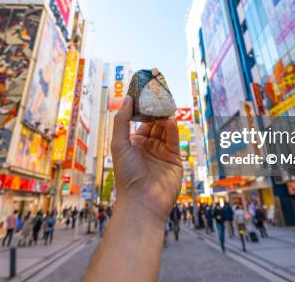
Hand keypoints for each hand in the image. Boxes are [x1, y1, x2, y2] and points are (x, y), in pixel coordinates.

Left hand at [111, 96, 182, 224]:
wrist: (142, 201)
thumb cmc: (126, 175)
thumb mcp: (119, 144)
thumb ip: (122, 121)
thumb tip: (127, 99)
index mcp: (133, 144)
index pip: (140, 121)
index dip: (143, 108)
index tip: (146, 93)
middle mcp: (148, 147)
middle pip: (155, 123)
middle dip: (157, 111)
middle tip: (160, 96)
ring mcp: (162, 153)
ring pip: (166, 130)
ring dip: (165, 118)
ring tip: (165, 106)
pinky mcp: (175, 160)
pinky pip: (174, 141)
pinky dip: (173, 129)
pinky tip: (170, 120)